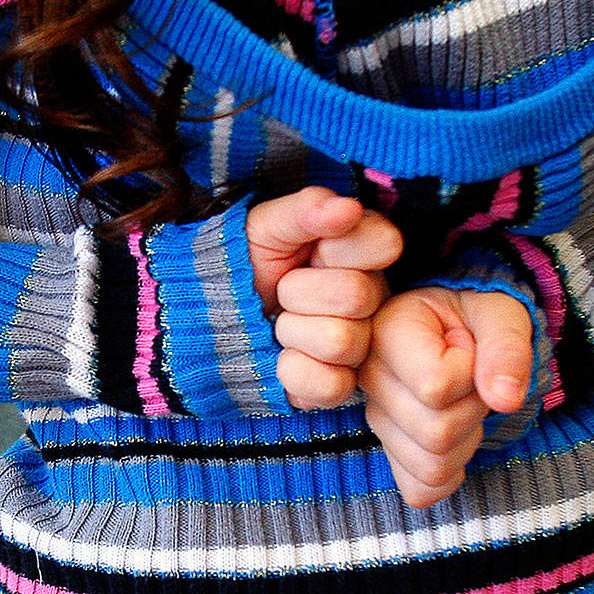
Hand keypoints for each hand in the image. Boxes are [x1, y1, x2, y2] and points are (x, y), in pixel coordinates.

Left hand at [247, 187, 401, 409]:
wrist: (209, 315)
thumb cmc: (245, 264)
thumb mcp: (266, 225)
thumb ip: (306, 209)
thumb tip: (347, 206)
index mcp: (362, 254)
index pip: (385, 243)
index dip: (338, 248)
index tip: (311, 250)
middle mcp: (371, 300)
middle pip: (357, 295)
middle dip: (299, 291)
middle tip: (282, 290)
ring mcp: (357, 346)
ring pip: (340, 341)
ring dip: (291, 331)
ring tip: (277, 324)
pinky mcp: (337, 387)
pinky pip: (331, 385)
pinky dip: (293, 371)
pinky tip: (281, 357)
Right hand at [361, 287, 532, 508]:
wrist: (464, 327)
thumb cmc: (479, 317)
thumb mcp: (501, 313)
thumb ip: (506, 347)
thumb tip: (505, 400)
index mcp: (388, 331)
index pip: (435, 387)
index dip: (471, 375)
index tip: (470, 348)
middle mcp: (370, 377)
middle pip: (435, 433)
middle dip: (475, 410)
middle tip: (474, 379)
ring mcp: (376, 418)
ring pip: (431, 467)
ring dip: (467, 440)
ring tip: (464, 401)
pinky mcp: (389, 450)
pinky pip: (420, 490)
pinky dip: (451, 474)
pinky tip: (459, 437)